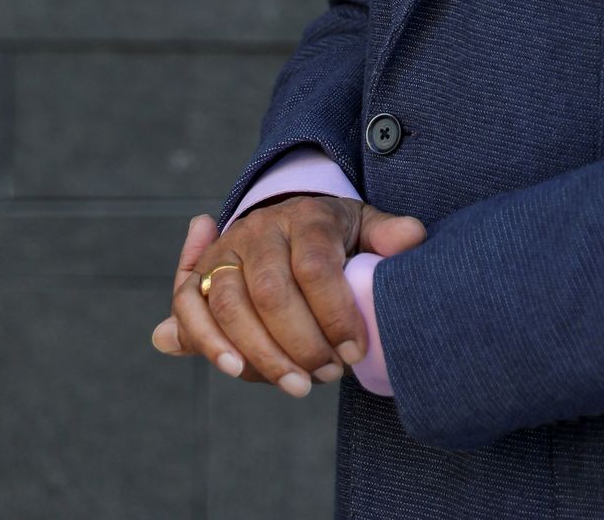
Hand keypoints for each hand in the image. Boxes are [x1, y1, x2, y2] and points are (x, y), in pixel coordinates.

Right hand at [150, 196, 426, 394]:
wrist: (285, 218)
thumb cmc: (331, 236)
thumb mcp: (363, 227)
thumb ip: (387, 236)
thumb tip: (414, 239)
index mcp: (305, 216)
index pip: (315, 266)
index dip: (335, 314)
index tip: (356, 351)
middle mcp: (260, 229)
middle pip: (272, 290)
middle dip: (301, 343)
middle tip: (328, 375)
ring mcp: (226, 251)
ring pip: (231, 305)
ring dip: (262, 355)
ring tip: (297, 386)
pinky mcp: (199, 275)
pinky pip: (189, 307)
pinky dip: (206, 341)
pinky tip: (235, 370)